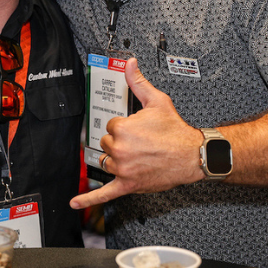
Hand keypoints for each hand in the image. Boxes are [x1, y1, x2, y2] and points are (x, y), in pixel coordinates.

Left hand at [70, 58, 203, 209]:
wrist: (192, 156)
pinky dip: (88, 199)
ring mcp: (122, 168)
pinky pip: (104, 194)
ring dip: (117, 159)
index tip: (138, 129)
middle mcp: (119, 149)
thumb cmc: (176, 131)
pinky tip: (75, 203)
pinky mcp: (127, 184)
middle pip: (106, 143)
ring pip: (107, 161)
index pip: (110, 126)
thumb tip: (130, 64)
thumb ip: (138, 83)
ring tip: (137, 156)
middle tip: (141, 142)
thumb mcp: (157, 101)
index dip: (124, 127)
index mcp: (122, 128)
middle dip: (120, 142)